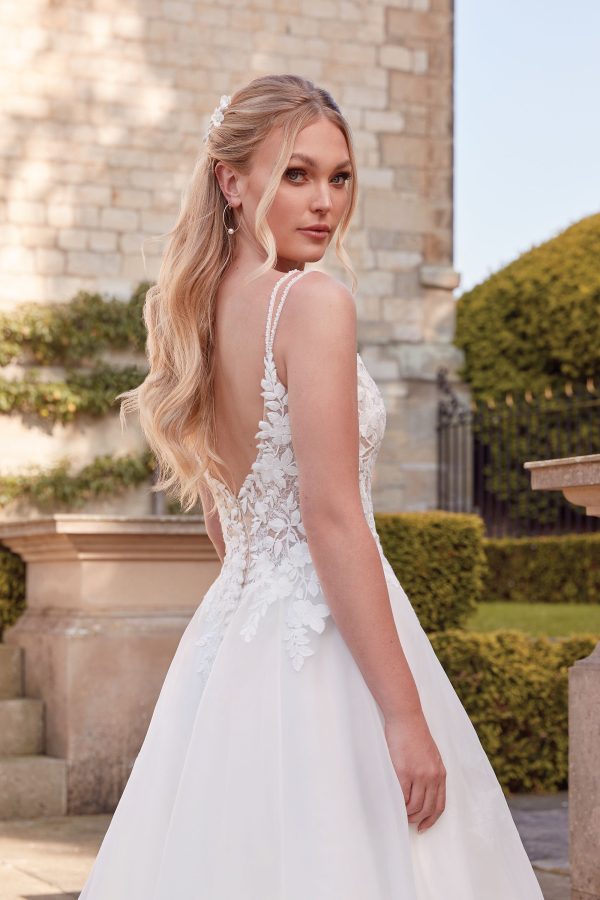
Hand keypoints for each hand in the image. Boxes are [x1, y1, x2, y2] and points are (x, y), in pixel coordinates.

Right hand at [384, 711, 445, 832]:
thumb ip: (430, 772)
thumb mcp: (431, 755)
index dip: (431, 820)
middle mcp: (433, 776)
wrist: (406, 718)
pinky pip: (402, 796)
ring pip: (415, 806)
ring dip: (407, 814)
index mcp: (440, 773)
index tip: (423, 827)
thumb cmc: (415, 734)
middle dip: (418, 820)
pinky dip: (398, 804)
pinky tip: (394, 802)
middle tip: (408, 821)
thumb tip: (422, 791)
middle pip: (428, 809)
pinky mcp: (404, 772)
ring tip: (400, 813)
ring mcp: (419, 775)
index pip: (440, 805)